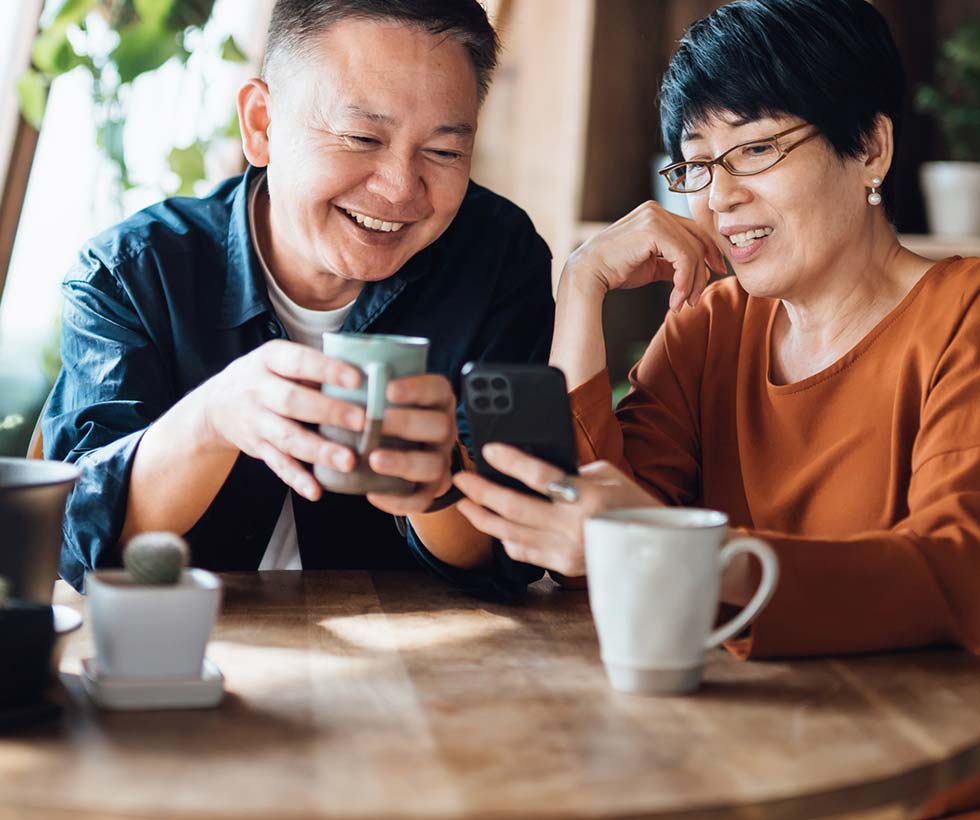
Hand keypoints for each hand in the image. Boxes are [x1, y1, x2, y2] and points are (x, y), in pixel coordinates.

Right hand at [200, 340, 365, 499]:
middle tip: (361, 421)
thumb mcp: (280, 360)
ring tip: (348, 461)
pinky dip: (297, 479)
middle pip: (293, 401)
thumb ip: (315, 368)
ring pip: (287, 438)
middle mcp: (258, 389)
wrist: (216, 404)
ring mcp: (255, 421)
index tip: (357, 379)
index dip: (327, 370)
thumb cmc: (266, 377)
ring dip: (319, 451)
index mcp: (270, 359)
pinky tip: (316, 490)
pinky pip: (277, 465)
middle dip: (329, 412)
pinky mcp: (257, 448)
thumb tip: (366, 377)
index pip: (299, 362)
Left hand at [364, 374, 458, 515]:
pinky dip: (399, 500)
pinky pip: (422, 499)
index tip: (388, 390)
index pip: (437, 389)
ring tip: (374, 460)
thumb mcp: (388, 396)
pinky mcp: (431, 488)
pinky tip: (373, 494)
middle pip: (439, 425)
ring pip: (433, 464)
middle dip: (407, 423)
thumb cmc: (389, 416)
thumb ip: (374, 385)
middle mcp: (444, 430)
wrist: (405, 451)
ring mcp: (440, 460)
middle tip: (378, 423)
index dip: (416, 388)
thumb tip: (339, 367)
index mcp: (436, 401)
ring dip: (403, 461)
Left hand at [453, 444, 659, 576]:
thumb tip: (531, 469)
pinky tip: (492, 525)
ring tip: (464, 502)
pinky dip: (503, 537)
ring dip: (482, 516)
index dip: (511, 462)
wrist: (654, 546)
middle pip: (514, 507)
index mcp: (588, 496)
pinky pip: (522, 551)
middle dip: (481, 491)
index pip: (540, 476)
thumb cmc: (630, 501)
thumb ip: (571, 470)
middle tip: (461, 478)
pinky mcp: (562, 566)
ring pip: (510, 532)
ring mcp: (566, 549)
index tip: (488, 450)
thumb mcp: (607, 475)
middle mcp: (574, 526)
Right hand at [563, 201, 726, 311]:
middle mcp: (657, 210)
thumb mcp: (651, 266)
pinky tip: (675, 299)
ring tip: (681, 303)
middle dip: (702, 272)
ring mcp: (655, 217)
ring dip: (692, 283)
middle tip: (694, 299)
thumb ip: (671, 264)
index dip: (708, 253)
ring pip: (693, 251)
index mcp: (656, 214)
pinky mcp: (653, 230)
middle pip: (697, 240)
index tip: (714, 274)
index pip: (693, 232)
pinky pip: (684, 257)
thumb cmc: (614, 271)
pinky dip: (684, 281)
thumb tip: (697, 273)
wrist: (588, 274)